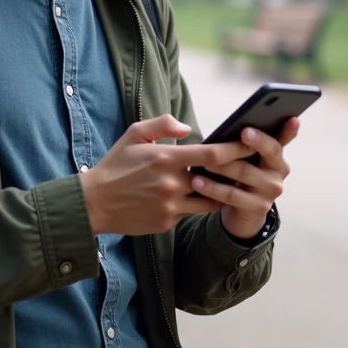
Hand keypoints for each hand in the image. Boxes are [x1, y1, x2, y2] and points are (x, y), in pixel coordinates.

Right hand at [79, 114, 249, 236]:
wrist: (95, 202)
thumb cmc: (116, 165)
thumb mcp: (135, 134)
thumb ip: (163, 125)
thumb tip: (188, 128)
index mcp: (166, 158)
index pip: (211, 154)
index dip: (235, 149)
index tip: (251, 144)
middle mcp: (171, 183)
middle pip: (216, 180)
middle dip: (236, 173)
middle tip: (252, 166)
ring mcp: (170, 206)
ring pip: (209, 201)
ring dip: (221, 193)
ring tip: (234, 184)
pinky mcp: (167, 222)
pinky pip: (190, 212)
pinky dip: (197, 204)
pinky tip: (204, 197)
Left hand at [191, 117, 299, 240]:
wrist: (243, 212)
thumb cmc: (242, 175)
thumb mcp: (247, 158)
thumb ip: (247, 143)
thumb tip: (237, 124)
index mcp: (277, 154)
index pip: (282, 139)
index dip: (286, 130)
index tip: (275, 122)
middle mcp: (280, 171)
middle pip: (264, 153)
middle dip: (242, 145)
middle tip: (223, 140)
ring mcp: (272, 190)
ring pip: (245, 173)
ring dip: (222, 167)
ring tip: (202, 163)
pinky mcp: (260, 207)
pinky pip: (233, 195)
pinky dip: (213, 188)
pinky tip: (198, 183)